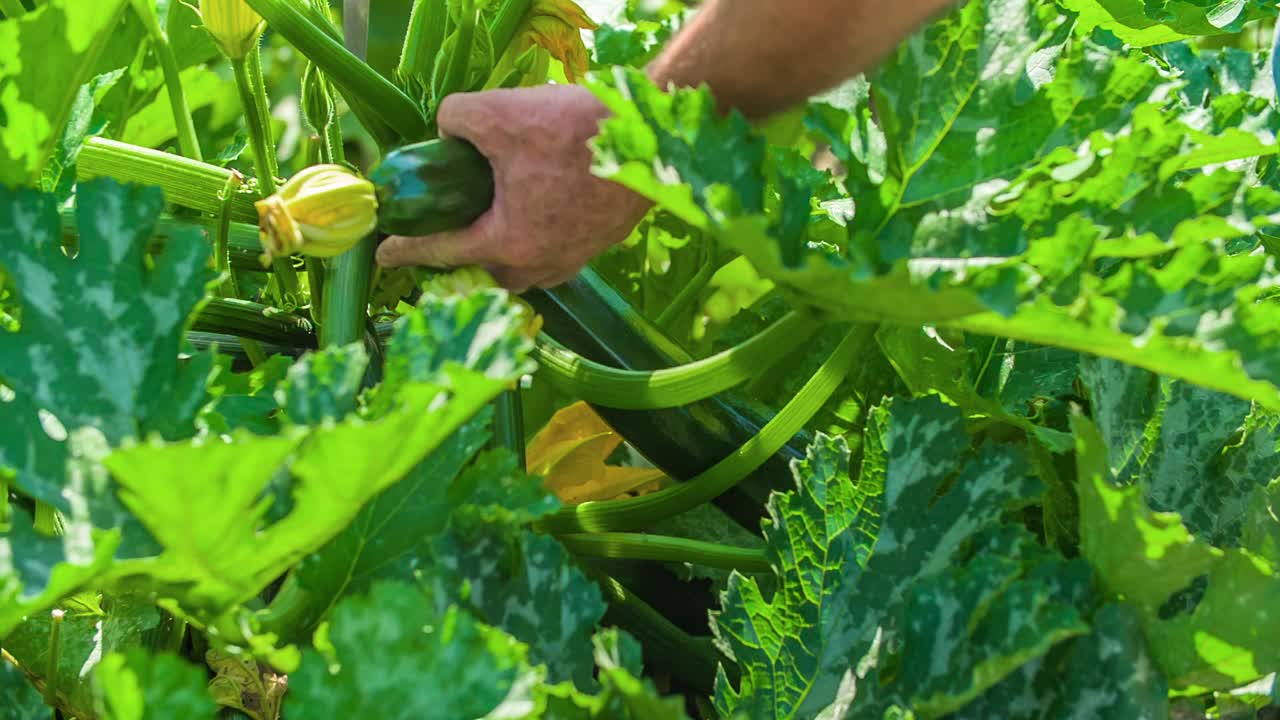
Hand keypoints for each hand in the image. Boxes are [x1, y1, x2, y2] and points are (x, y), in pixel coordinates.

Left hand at [375, 84, 650, 290]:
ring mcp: (576, 257)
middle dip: (467, 261)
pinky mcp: (602, 242)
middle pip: (491, 274)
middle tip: (449, 236)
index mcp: (509, 242)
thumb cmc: (575, 134)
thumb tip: (448, 127)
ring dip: (507, 255)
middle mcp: (542, 262)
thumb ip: (456, 118)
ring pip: (529, 271)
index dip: (409, 250)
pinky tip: (541, 213)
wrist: (653, 140)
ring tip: (496, 225)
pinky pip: (559, 255)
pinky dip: (540, 242)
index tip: (385, 254)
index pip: (445, 252)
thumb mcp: (499, 113)